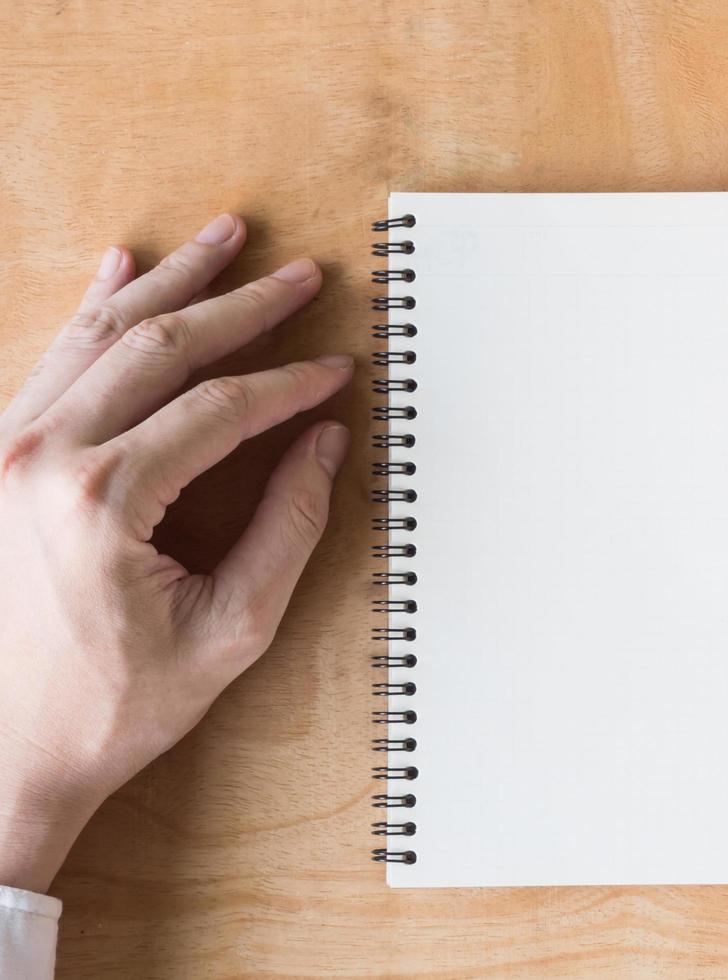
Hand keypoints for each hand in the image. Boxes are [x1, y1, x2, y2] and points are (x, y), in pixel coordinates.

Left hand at [0, 214, 352, 892]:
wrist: (3, 753)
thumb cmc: (110, 706)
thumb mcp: (231, 629)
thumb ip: (288, 527)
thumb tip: (323, 446)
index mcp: (102, 500)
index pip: (222, 408)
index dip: (292, 384)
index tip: (337, 373)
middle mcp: (40, 457)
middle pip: (162, 346)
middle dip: (242, 304)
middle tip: (299, 276)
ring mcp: (4, 450)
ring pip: (101, 334)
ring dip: (171, 281)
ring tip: (224, 239)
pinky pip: (50, 358)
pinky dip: (92, 308)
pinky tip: (120, 267)